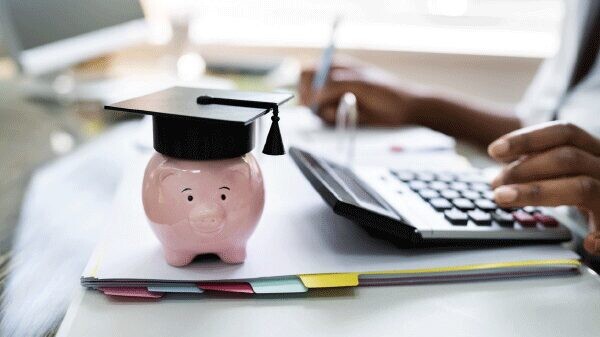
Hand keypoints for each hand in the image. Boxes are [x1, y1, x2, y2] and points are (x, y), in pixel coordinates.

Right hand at [298, 61, 425, 125]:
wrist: (404, 109)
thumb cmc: (386, 91)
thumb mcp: (360, 84)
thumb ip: (335, 86)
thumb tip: (315, 94)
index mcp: (334, 67)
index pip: (306, 72)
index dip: (306, 84)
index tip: (315, 95)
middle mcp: (330, 82)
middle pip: (306, 91)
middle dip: (313, 101)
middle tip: (330, 105)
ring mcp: (334, 98)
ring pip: (314, 107)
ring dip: (326, 111)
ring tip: (347, 108)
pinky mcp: (338, 113)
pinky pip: (325, 118)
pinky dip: (333, 119)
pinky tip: (350, 115)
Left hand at [488, 122, 599, 254]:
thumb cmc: (589, 191)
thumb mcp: (568, 173)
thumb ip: (539, 168)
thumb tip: (498, 178)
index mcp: (594, 151)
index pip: (563, 132)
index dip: (527, 139)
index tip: (494, 150)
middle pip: (567, 158)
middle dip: (524, 169)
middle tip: (495, 184)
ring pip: (582, 187)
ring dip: (536, 192)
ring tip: (503, 198)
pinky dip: (599, 235)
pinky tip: (585, 242)